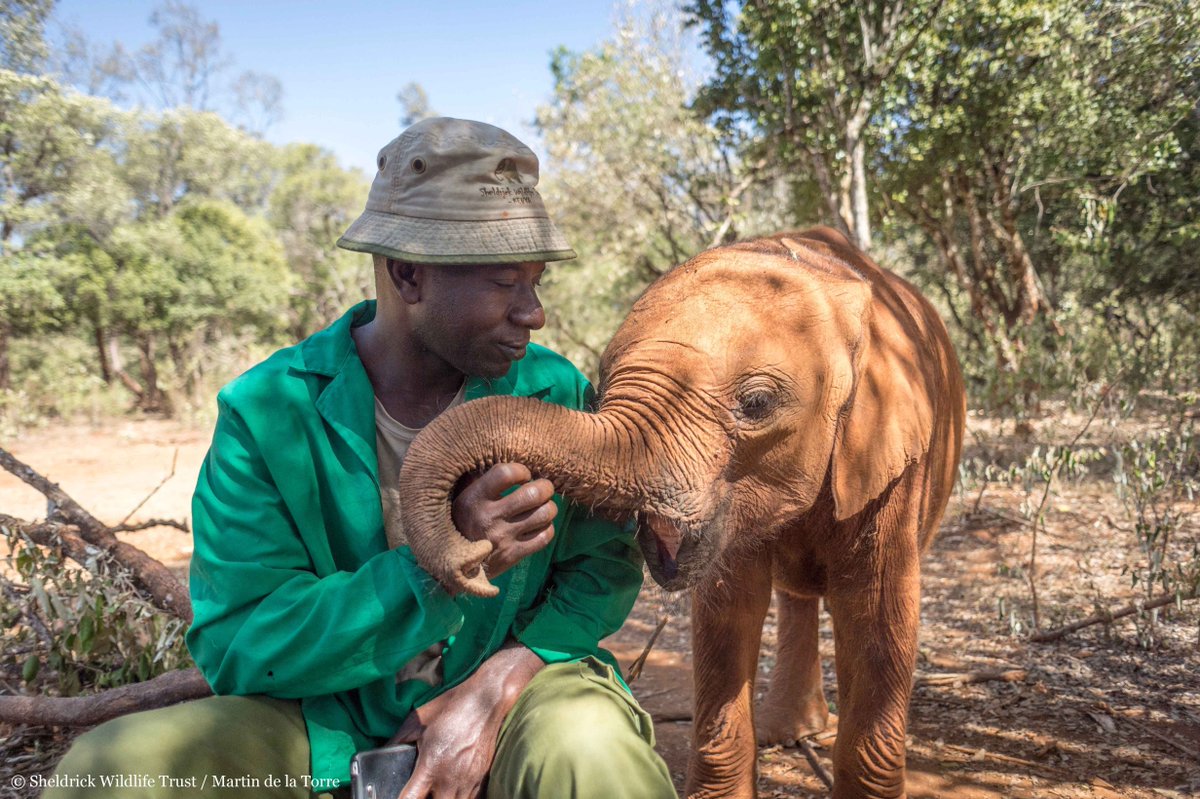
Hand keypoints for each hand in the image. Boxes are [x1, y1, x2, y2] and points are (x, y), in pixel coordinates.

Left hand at [391, 643, 543, 798]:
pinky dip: (459, 797)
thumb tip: (382, 751)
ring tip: (436, 789)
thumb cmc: (450, 708)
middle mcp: (449, 779)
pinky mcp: (481, 778)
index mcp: (430, 766)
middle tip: (421, 790)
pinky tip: (452, 787)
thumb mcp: (416, 720)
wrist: (485, 701)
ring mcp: (468, 781)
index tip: (401, 794)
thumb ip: (397, 740)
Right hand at [451, 463, 556, 578]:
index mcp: (473, 498)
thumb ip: (477, 477)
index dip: (521, 470)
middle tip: (543, 488)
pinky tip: (539, 526)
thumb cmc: (460, 522)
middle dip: (545, 487)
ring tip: (543, 506)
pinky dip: (547, 528)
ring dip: (549, 507)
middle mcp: (488, 517)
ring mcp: (502, 538)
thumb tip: (501, 454)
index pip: (506, 473)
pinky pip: (544, 537)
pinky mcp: (511, 556)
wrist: (451, 566)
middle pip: (533, 494)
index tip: (522, 475)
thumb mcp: (460, 497)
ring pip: (544, 514)